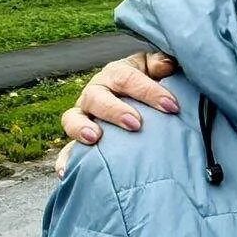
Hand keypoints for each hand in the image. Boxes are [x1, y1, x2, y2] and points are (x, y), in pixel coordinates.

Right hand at [53, 51, 179, 175]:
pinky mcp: (80, 138)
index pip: (128, 78)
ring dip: (81, 128)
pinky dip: (65, 160)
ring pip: (73, 118)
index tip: (171, 106)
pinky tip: (66, 172)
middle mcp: (96, 92)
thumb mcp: (156, 70)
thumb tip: (166, 64)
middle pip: (97, 97)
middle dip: (115, 110)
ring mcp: (85, 115)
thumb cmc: (151, 84)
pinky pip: (66, 150)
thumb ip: (161, 64)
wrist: (139, 103)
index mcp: (116, 74)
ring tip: (95, 138)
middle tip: (135, 124)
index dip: (149, 91)